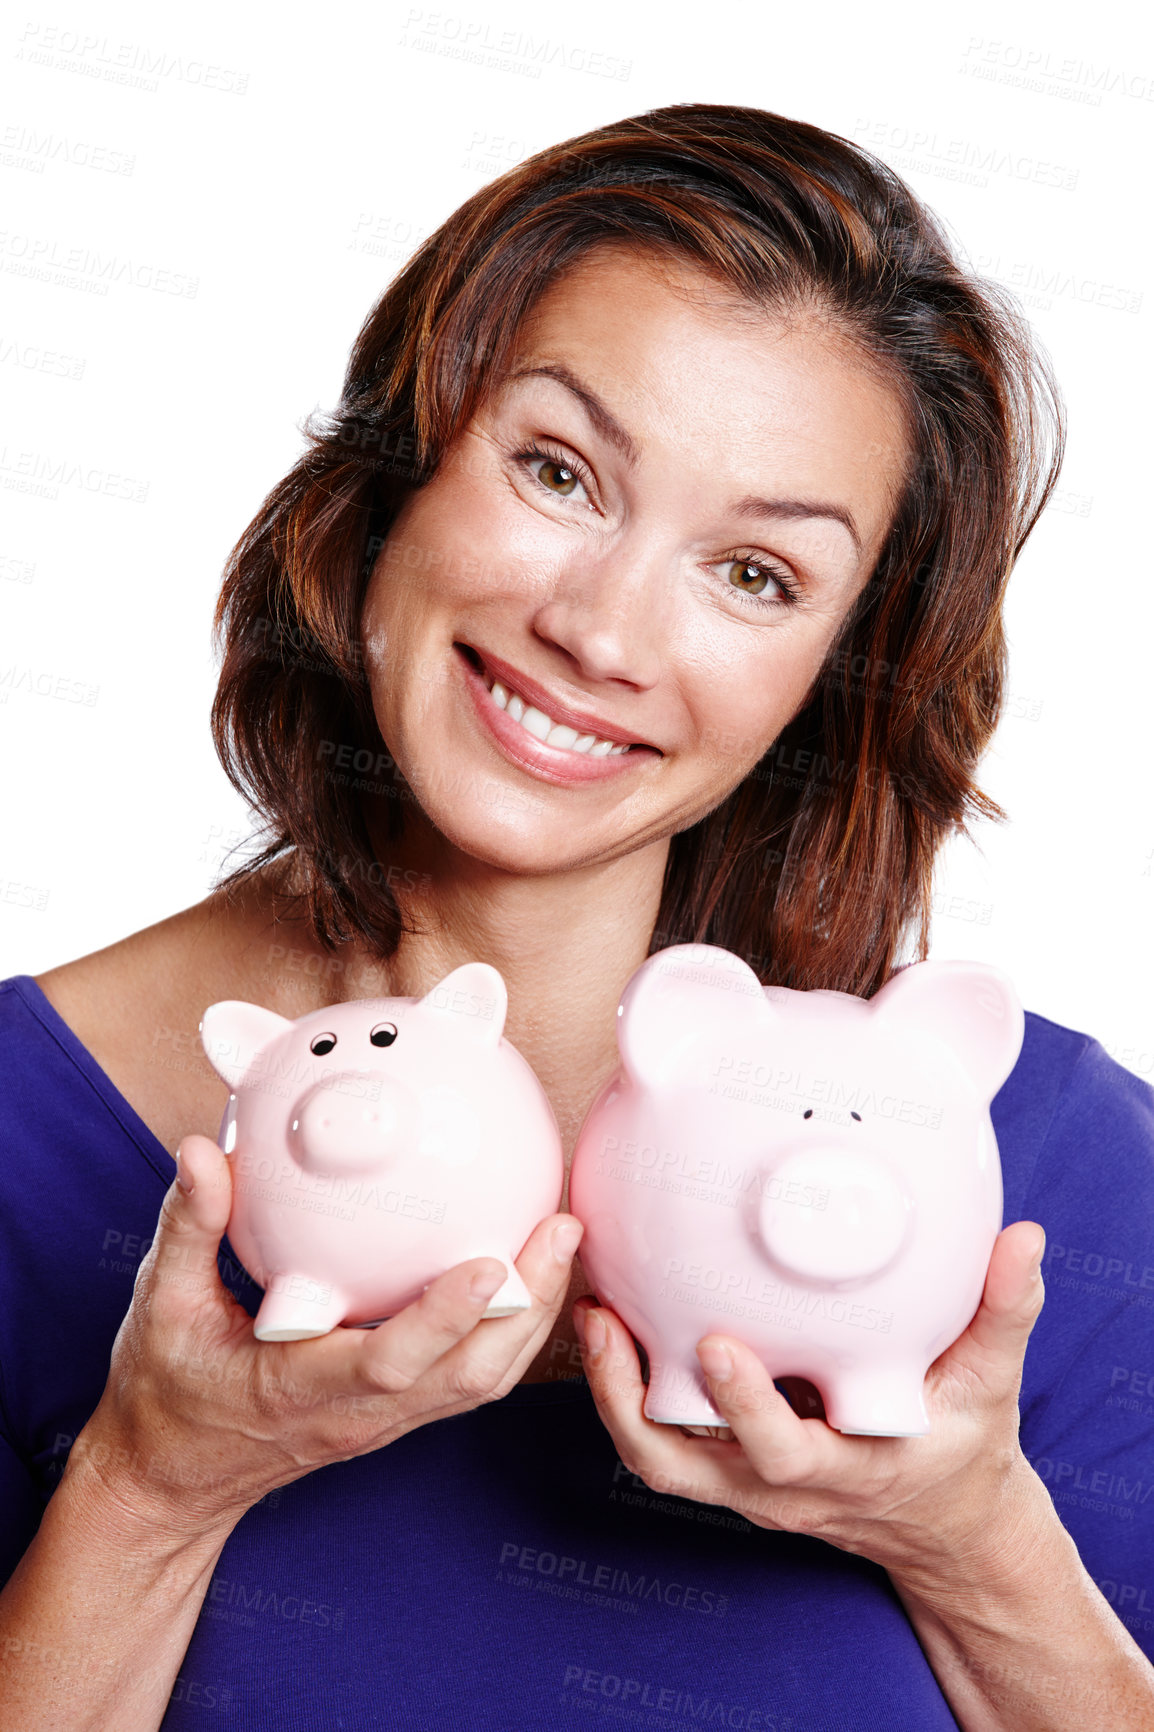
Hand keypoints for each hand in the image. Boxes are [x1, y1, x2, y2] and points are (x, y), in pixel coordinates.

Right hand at [71, 1133, 583, 1534]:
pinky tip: (524, 1272)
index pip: (390, 1363)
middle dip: (525, 1306)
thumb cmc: (164, 1395)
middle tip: (561, 1226)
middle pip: (468, 1375)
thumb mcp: (161, 1309)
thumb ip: (189, 1229)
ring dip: (531, 1318)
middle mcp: (358, 1412)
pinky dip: (508, 1330)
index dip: (445, 1316)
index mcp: (302, 1389)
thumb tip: (202, 1153)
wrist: (169, 1482)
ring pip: (481, 1382)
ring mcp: (383, 1420)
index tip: (488, 1260)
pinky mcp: (394, 1413)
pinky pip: (467, 1378)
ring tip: (562, 1239)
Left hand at [573, 1220, 1047, 1584]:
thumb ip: (1002, 1312)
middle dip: (632, 1398)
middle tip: (605, 1318)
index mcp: (847, 1467)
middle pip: (682, 1466)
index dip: (745, 1406)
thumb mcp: (992, 1385)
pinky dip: (625, 1394)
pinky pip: (659, 1444)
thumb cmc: (963, 1448)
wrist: (943, 1527)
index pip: (785, 1453)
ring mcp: (745, 1485)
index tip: (713, 1342)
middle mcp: (782, 1486)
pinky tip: (610, 1326)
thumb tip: (1021, 1238)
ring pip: (655, 1460)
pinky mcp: (725, 1472)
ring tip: (590, 1314)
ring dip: (611, 1394)